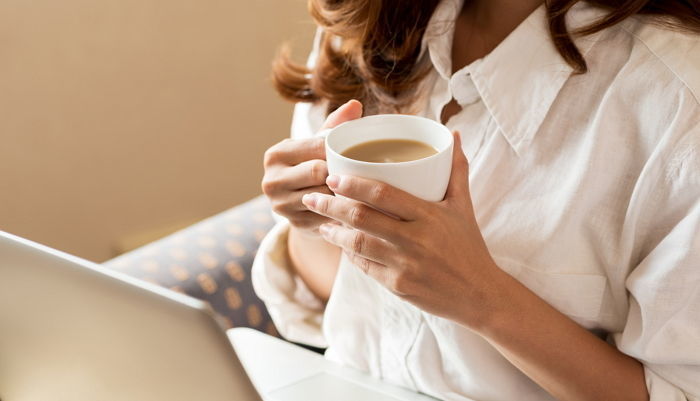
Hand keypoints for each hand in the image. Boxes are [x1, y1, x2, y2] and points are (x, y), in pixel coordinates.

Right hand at [261, 100, 362, 235]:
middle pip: (317, 172)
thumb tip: (355, 105)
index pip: (315, 146)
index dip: (338, 149)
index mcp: (276, 154)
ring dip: (342, 192)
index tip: (356, 150)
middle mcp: (271, 180)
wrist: (301, 206)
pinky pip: (327, 215)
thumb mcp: (318, 145)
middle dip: (339, 171)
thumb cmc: (313, 166)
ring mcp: (280, 205)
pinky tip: (353, 205)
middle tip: (360, 170)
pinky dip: (341, 210)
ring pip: (323, 195)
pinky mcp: (295, 224)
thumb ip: (335, 125)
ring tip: (358, 187)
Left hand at [301, 132, 502, 327]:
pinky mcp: (397, 286)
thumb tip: (453, 135)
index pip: (382, 194)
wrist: (480, 294)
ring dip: (333, 232)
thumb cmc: (469, 246)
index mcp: (428, 215)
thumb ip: (456, 169)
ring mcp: (404, 265)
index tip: (333, 177)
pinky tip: (340, 245)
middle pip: (361, 218)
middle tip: (312, 196)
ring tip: (320, 221)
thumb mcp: (464, 206)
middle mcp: (414, 239)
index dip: (353, 184)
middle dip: (331, 206)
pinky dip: (349, 254)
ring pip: (356, 244)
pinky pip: (364, 266)